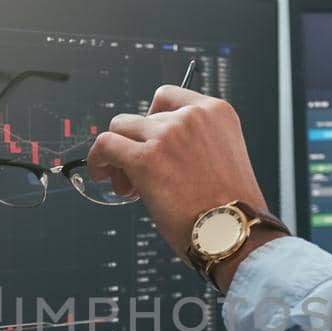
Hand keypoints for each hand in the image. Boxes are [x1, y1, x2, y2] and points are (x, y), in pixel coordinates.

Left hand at [85, 85, 270, 263]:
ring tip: (126, 184)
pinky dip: (98, 159)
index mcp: (216, 113)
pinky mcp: (145, 158)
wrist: (233, 233)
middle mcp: (191, 117)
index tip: (148, 142)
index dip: (151, 121)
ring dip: (118, 155)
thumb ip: (194, 144)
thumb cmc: (230, 210)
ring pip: (120, 127)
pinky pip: (106, 145)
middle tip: (139, 178)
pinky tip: (101, 174)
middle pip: (142, 117)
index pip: (168, 98)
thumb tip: (152, 147)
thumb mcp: (223, 159)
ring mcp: (167, 134)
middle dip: (137, 146)